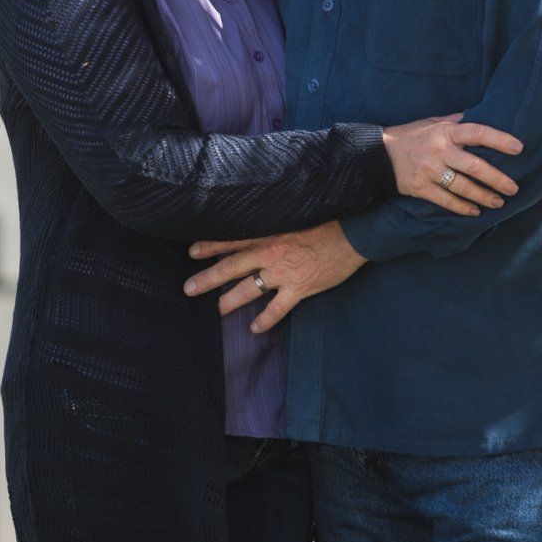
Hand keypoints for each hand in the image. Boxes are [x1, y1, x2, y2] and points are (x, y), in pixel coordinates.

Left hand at [182, 221, 365, 332]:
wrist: (353, 234)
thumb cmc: (327, 219)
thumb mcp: (295, 213)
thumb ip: (274, 220)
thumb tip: (259, 221)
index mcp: (268, 232)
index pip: (231, 239)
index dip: (210, 246)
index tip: (192, 252)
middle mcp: (270, 253)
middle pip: (231, 267)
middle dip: (208, 278)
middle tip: (188, 288)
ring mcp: (283, 273)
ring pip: (249, 290)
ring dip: (229, 301)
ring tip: (216, 310)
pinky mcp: (299, 288)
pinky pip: (277, 309)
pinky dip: (265, 320)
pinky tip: (255, 328)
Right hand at [381, 113, 522, 215]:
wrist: (377, 155)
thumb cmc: (411, 136)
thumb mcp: (432, 122)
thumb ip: (455, 121)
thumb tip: (479, 113)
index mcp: (445, 132)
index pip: (478, 133)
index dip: (499, 140)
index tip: (519, 148)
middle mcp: (439, 151)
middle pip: (475, 167)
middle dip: (497, 179)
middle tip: (514, 188)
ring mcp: (430, 171)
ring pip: (463, 187)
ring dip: (484, 196)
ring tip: (499, 202)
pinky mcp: (421, 188)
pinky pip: (446, 201)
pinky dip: (462, 208)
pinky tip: (475, 211)